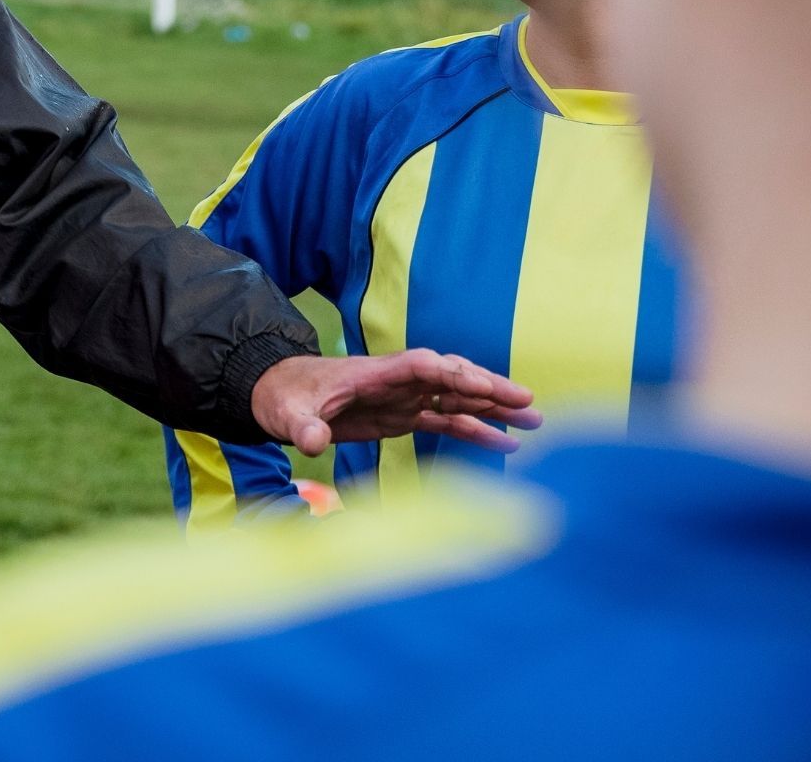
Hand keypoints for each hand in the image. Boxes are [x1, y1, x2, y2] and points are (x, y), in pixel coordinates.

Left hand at [251, 349, 541, 458]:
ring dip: (493, 409)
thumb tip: (311, 443)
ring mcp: (402, 398)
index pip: (420, 365)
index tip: (483, 383)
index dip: (452, 372)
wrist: (276, 395)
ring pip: (456, 399)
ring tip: (535, 422)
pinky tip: (507, 444)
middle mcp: (395, 382)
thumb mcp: (286, 413)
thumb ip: (302, 427)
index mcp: (373, 373)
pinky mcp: (401, 417)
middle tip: (528, 400)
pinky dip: (476, 430)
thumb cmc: (281, 397)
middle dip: (488, 386)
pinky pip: (446, 421)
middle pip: (450, 377)